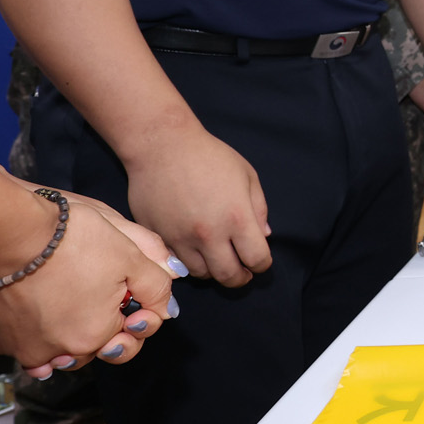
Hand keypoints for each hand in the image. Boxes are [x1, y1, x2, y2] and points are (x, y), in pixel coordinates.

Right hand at [0, 191, 173, 372]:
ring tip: (60, 298)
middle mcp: (56, 352)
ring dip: (57, 332)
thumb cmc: (64, 238)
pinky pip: (7, 336)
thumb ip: (153, 281)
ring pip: (47, 348)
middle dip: (99, 330)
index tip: (130, 299)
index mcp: (95, 336)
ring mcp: (15, 348)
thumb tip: (168, 307)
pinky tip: (21, 299)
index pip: (127, 340)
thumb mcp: (127, 249)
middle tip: (95, 297)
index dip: (136, 318)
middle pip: (88, 349)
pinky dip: (17, 323)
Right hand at [122, 125, 271, 286]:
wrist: (162, 146)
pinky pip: (177, 262)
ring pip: (202, 274)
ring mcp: (181, 239)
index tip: (260, 262)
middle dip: (241, 278)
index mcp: (237, 217)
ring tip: (218, 258)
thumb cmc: (210, 156)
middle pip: (229, 277)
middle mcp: (209, 234)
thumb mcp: (246, 175)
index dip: (262, 265)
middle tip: (242, 272)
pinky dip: (190, 261)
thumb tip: (264, 236)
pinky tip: (195, 249)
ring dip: (214, 271)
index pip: (257, 259)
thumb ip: (259, 208)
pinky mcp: (159, 237)